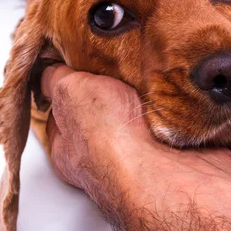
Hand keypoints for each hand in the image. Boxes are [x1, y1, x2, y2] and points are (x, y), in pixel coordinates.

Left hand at [41, 65, 230, 221]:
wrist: (171, 174)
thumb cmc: (114, 142)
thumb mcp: (70, 93)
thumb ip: (57, 79)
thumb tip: (50, 67)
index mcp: (72, 147)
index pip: (62, 110)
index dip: (66, 81)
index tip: (74, 57)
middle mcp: (107, 156)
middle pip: (106, 109)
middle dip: (112, 81)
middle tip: (118, 55)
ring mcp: (146, 155)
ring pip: (143, 110)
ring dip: (147, 87)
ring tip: (148, 62)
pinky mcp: (180, 150)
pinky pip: (178, 115)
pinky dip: (178, 97)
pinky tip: (175, 80)